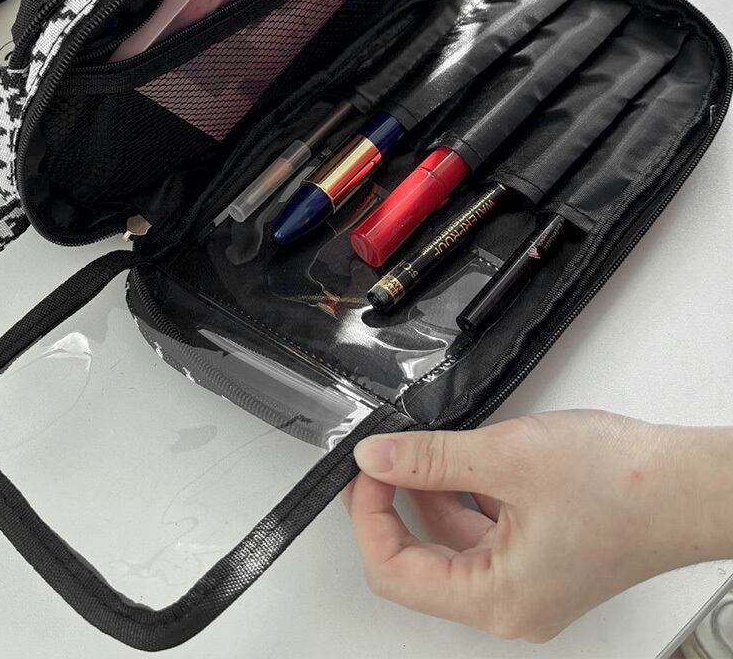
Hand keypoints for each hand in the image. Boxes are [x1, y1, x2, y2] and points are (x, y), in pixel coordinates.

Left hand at [344, 410, 732, 641]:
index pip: (396, 574)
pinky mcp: (542, 559)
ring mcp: (528, 584)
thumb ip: (431, 460)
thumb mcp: (506, 459)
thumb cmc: (623, 486)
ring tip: (420, 450)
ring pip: (450, 544)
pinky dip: (462, 497)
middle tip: (381, 457)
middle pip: (419, 563)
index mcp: (497, 599)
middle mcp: (510, 605)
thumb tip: (375, 458)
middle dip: (394, 505)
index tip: (366, 471)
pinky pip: (481, 534)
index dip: (370, 518)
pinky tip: (460, 460)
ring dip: (427, 496)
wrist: (688, 484)